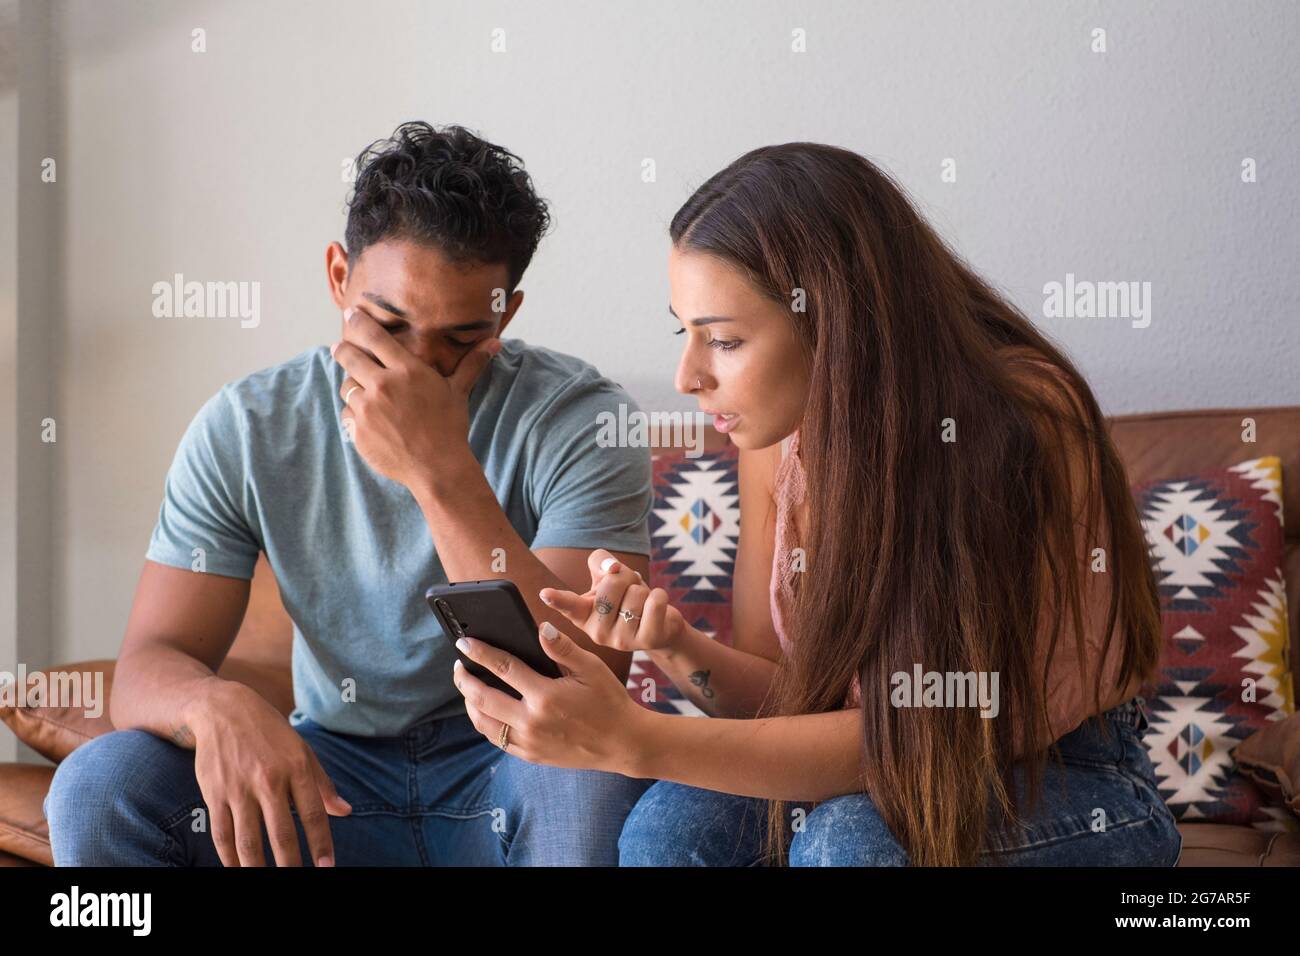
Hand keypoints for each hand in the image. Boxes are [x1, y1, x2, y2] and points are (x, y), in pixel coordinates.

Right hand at [188, 680, 351, 866]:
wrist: (223, 709)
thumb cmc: (269, 732)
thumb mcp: (302, 749)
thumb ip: (322, 784)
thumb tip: (345, 811)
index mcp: (296, 767)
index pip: (313, 815)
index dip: (321, 844)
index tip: (327, 868)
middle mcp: (269, 780)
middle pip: (282, 834)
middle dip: (290, 865)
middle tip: (296, 883)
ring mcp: (239, 789)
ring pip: (249, 841)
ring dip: (258, 869)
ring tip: (266, 883)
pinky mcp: (215, 794)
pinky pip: (222, 835)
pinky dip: (230, 858)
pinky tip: (239, 869)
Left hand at [330, 306, 498, 489]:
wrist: (437, 468)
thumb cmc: (450, 427)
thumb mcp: (458, 392)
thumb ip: (471, 364)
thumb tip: (496, 342)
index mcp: (407, 370)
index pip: (374, 336)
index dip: (359, 322)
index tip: (351, 314)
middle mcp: (383, 385)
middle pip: (349, 356)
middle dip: (343, 349)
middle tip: (340, 348)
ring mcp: (367, 409)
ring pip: (346, 386)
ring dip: (352, 386)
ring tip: (364, 392)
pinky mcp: (357, 430)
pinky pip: (347, 414)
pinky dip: (355, 414)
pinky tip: (370, 420)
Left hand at [451, 620, 646, 774]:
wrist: (623, 743)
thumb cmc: (609, 701)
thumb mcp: (592, 669)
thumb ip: (563, 648)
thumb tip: (539, 628)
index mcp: (546, 697)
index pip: (503, 668)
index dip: (480, 653)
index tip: (464, 642)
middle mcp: (532, 722)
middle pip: (483, 699)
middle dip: (465, 680)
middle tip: (458, 666)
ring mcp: (529, 743)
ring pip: (484, 723)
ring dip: (470, 703)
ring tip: (468, 687)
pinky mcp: (531, 755)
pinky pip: (497, 740)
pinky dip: (486, 723)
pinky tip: (487, 710)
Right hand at [538, 548, 685, 652]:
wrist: (659, 626)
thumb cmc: (628, 599)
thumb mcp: (608, 579)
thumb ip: (601, 562)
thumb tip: (611, 568)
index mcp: (583, 615)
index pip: (568, 605)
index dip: (557, 598)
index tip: (545, 594)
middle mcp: (597, 631)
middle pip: (612, 584)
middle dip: (626, 578)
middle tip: (629, 592)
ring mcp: (621, 640)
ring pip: (635, 593)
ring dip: (643, 590)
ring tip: (642, 604)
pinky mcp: (646, 640)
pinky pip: (655, 603)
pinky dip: (659, 596)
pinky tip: (656, 605)